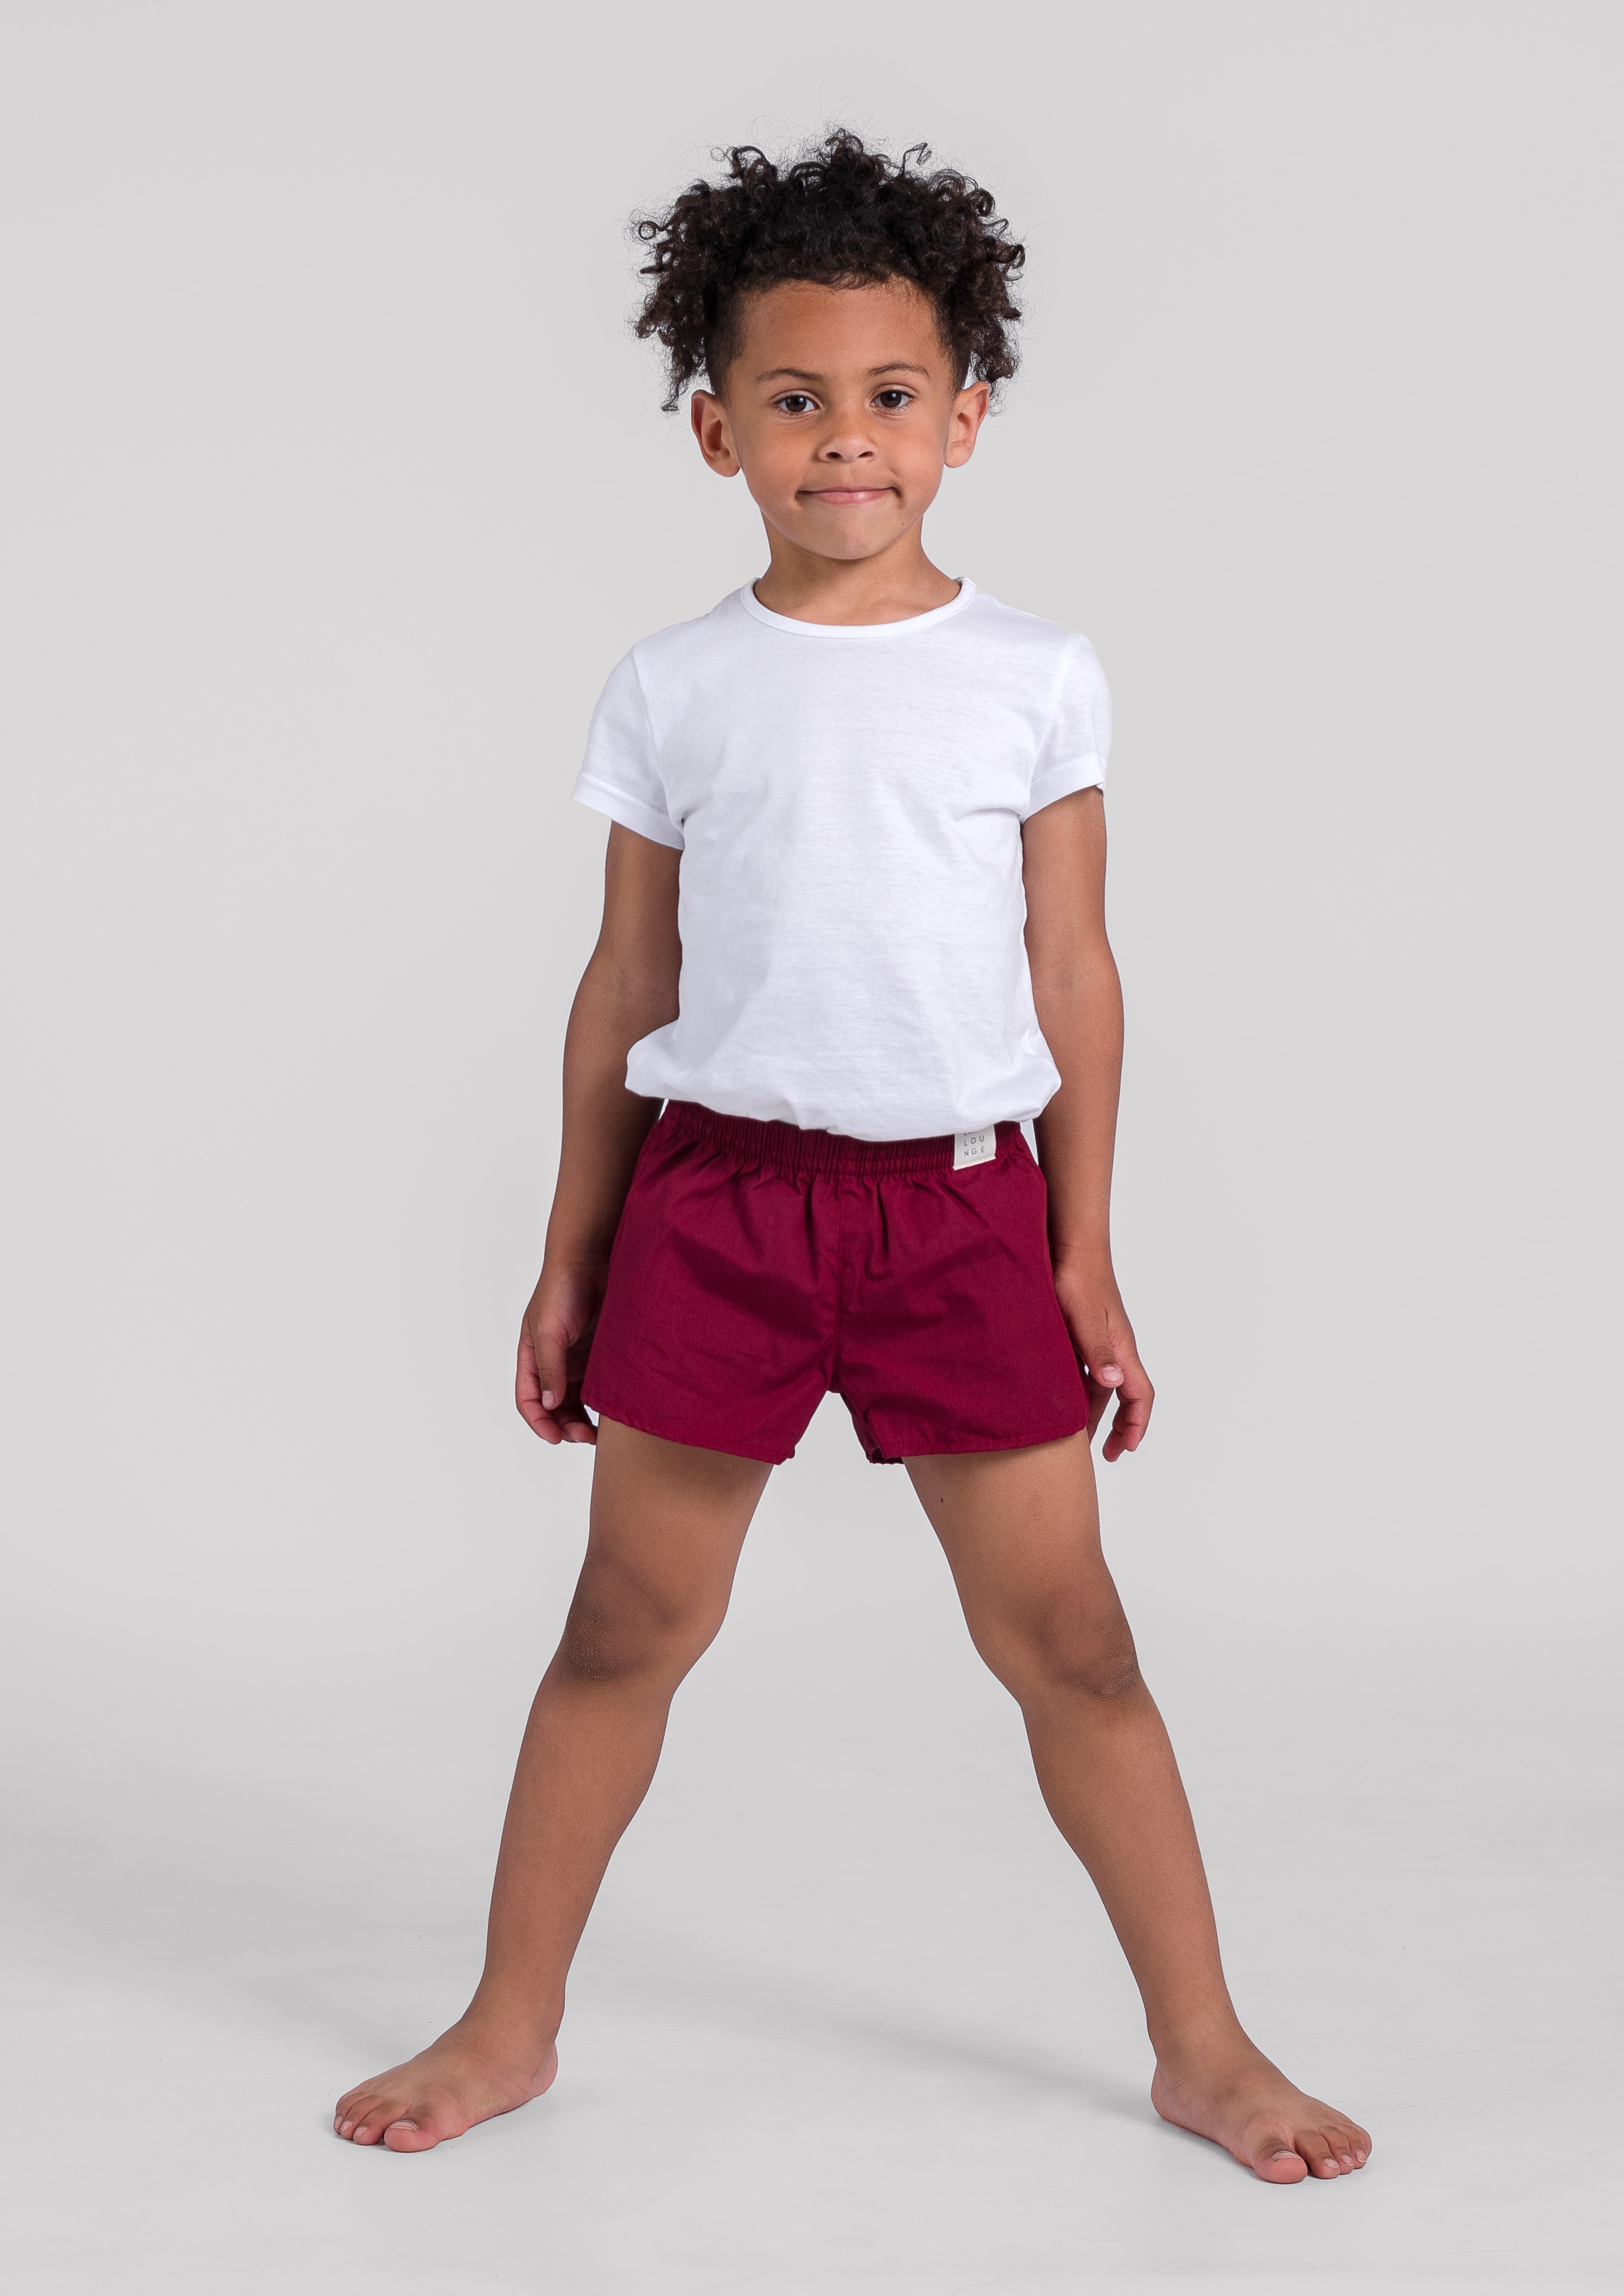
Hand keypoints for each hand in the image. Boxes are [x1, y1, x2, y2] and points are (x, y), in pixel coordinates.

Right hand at [516, 1261, 607, 1445]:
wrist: (593, 1258)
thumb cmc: (563, 1288)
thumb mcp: (550, 1329)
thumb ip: (549, 1368)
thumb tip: (548, 1405)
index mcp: (531, 1356)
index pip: (528, 1400)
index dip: (538, 1423)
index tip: (556, 1439)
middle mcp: (553, 1362)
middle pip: (553, 1407)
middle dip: (565, 1426)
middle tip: (585, 1437)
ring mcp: (577, 1360)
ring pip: (576, 1401)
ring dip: (583, 1420)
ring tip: (600, 1433)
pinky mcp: (600, 1355)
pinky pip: (598, 1387)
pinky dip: (601, 1403)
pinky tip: (613, 1412)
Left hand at [1051, 1252, 1153, 1461]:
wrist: (1069, 1244)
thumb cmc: (1078, 1278)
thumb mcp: (1085, 1318)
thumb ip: (1097, 1351)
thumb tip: (1114, 1384)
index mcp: (1121, 1349)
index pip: (1139, 1395)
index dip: (1135, 1424)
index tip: (1124, 1449)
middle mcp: (1113, 1348)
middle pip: (1122, 1396)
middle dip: (1116, 1427)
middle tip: (1102, 1454)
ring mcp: (1097, 1340)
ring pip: (1100, 1385)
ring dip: (1091, 1412)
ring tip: (1073, 1437)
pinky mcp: (1079, 1332)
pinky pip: (1083, 1370)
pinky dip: (1076, 1390)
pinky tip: (1056, 1399)